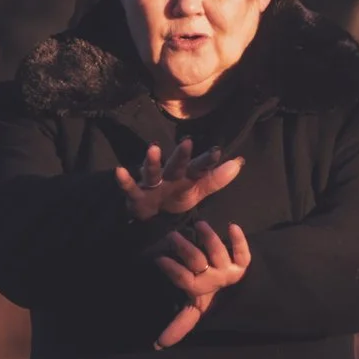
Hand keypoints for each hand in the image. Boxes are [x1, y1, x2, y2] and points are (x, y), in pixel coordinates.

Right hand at [114, 139, 242, 222]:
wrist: (151, 216)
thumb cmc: (175, 196)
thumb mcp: (197, 190)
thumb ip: (216, 179)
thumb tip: (239, 163)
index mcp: (185, 175)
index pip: (198, 167)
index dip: (207, 161)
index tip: (218, 152)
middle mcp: (168, 175)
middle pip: (175, 165)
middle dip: (180, 155)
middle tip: (187, 142)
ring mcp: (151, 184)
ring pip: (152, 171)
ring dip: (152, 161)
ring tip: (153, 148)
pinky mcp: (136, 195)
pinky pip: (129, 187)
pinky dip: (124, 180)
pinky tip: (119, 171)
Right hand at [151, 220, 250, 348]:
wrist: (246, 298)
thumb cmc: (214, 300)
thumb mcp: (195, 310)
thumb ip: (179, 324)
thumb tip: (158, 346)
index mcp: (200, 291)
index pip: (184, 280)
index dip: (172, 270)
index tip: (159, 259)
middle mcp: (215, 279)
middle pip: (197, 261)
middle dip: (185, 248)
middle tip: (172, 236)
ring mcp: (229, 270)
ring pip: (218, 252)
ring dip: (209, 237)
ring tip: (199, 224)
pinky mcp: (243, 264)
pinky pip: (243, 252)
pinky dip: (240, 240)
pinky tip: (232, 226)